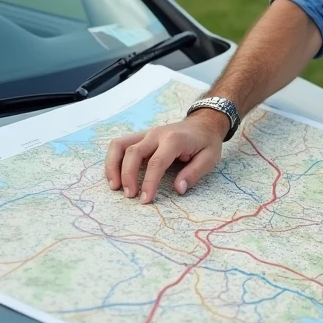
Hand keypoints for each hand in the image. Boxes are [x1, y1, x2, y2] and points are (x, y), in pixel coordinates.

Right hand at [104, 109, 226, 203]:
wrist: (203, 123)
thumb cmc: (206, 142)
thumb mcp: (209, 158)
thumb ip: (194, 173)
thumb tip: (178, 189)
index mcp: (174, 139)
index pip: (156, 162)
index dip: (149, 182)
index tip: (145, 199)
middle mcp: (156, 134)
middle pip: (133, 152)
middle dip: (128, 176)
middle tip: (130, 196)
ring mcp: (146, 133)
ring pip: (120, 145)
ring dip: (113, 166)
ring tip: (114, 186)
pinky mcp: (141, 136)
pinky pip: (120, 145)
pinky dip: (113, 159)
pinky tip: (115, 176)